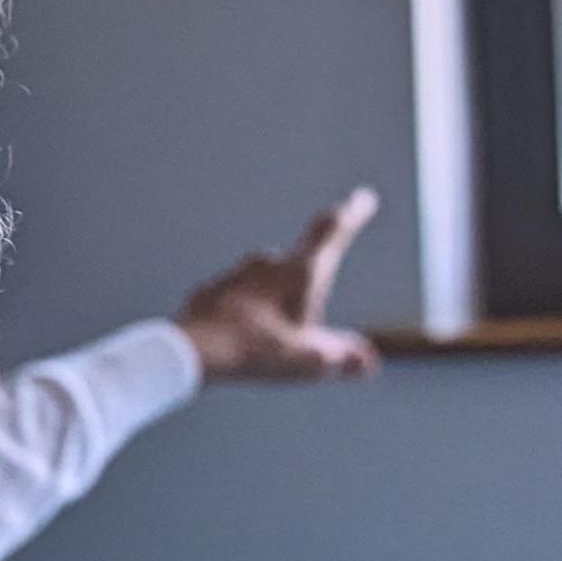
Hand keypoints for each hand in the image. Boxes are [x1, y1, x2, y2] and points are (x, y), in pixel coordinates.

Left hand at [177, 187, 379, 382]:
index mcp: (300, 272)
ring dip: (273, 300)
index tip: (363, 198)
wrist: (193, 351)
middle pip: (299, 264)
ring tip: (270, 337)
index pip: (331, 231)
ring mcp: (236, 273)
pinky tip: (238, 339)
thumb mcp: (310, 361)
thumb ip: (342, 358)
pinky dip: (243, 313)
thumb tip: (368, 362)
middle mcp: (268, 263)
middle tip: (307, 318)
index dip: (351, 213)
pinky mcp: (211, 290)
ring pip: (265, 282)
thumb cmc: (257, 351)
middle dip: (307, 284)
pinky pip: (236, 298)